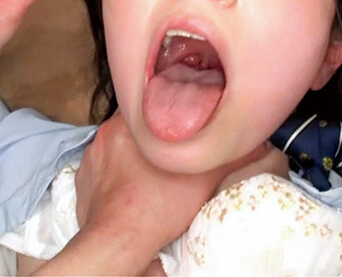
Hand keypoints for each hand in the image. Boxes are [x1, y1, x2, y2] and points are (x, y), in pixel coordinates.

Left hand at [69, 112, 270, 273]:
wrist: (119, 244)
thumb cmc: (158, 208)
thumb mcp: (205, 179)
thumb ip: (231, 155)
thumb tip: (256, 143)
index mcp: (130, 121)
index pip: (153, 99)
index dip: (172, 108)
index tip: (186, 121)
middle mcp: (106, 133)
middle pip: (138, 122)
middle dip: (156, 134)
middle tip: (176, 150)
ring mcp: (93, 157)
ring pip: (121, 145)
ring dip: (136, 153)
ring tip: (156, 172)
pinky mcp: (85, 179)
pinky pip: (105, 167)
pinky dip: (119, 174)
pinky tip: (135, 188)